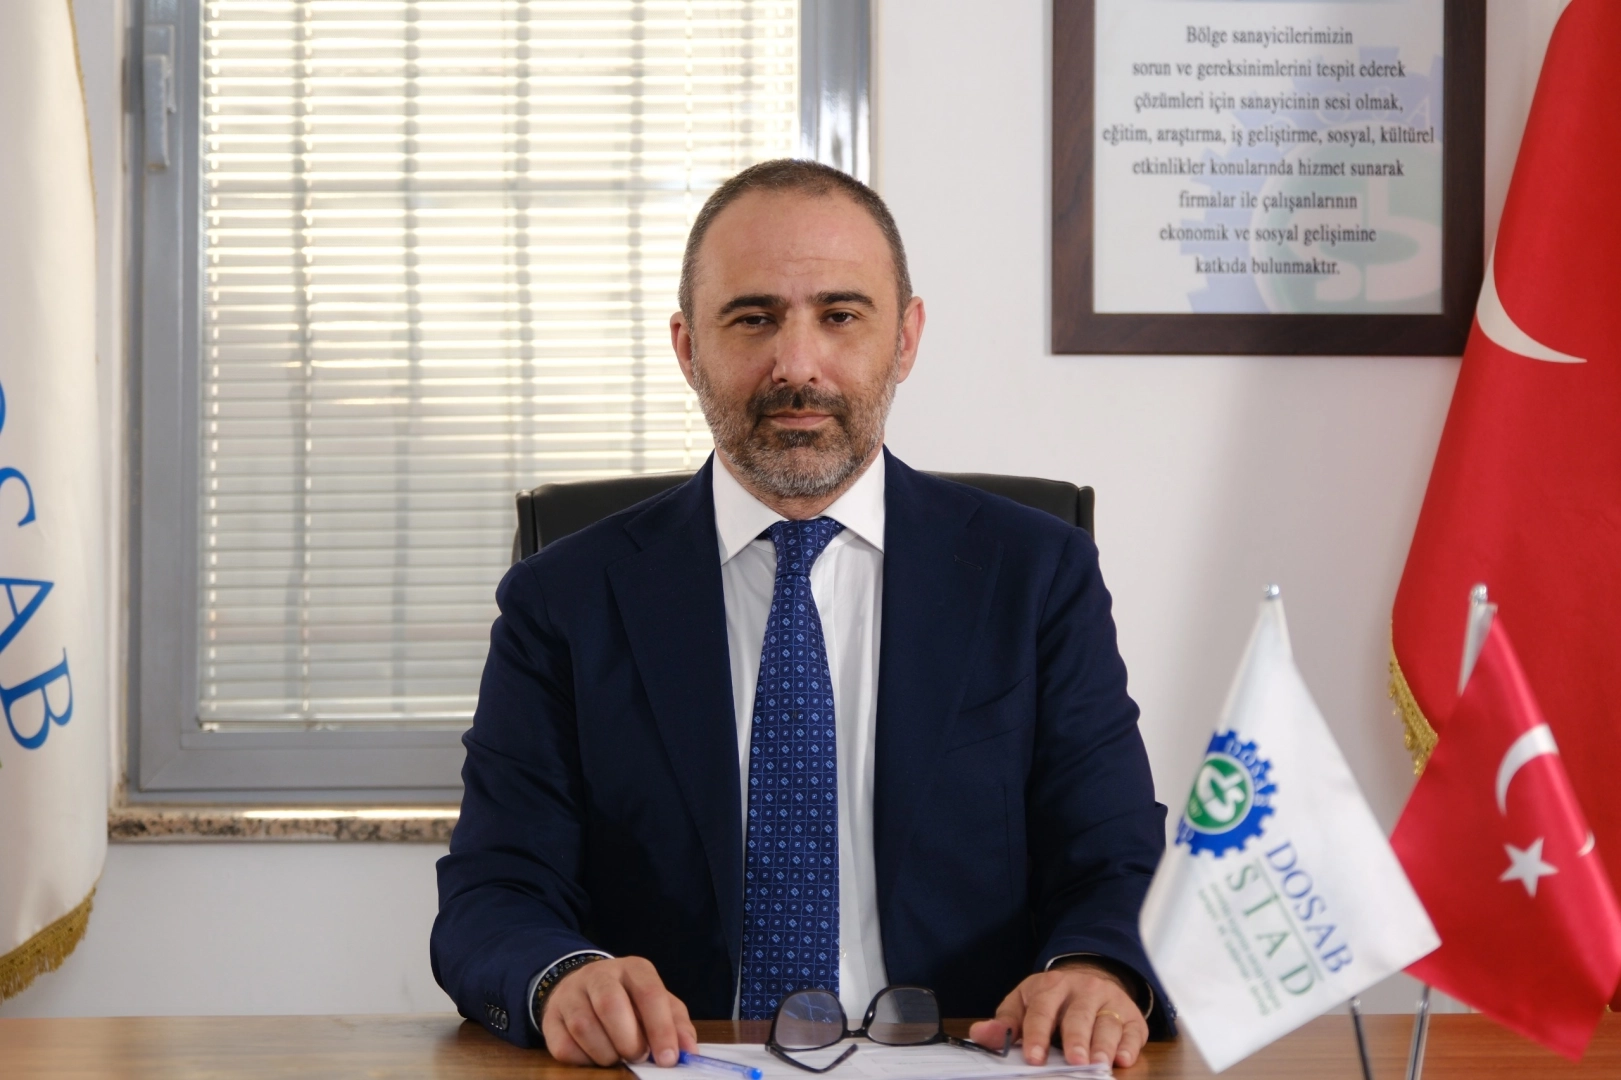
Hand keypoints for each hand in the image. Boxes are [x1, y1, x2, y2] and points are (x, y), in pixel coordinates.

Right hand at [540, 956, 698, 1066]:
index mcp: (634, 969)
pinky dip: (582, 1060)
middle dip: (628, 1041)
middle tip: (637, 1057)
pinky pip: (563, 1046)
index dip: (661, 1029)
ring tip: (616, 1057)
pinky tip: (594, 1057)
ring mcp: (571, 994)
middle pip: (611, 1005)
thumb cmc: (629, 1001)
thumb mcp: (658, 1005)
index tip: (668, 1059)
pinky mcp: (551, 1016)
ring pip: (584, 1026)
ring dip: (605, 1053)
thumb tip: (689, 1052)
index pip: (649, 994)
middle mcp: (600, 975)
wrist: (583, 988)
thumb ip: (676, 1025)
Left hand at [967, 963, 1147, 1069]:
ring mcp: (1110, 1001)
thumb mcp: (1023, 1003)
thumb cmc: (1050, 1000)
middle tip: (1074, 1060)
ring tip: (1099, 1063)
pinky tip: (1123, 1058)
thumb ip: (1005, 1023)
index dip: (1037, 1034)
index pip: (1042, 1010)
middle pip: (1079, 1015)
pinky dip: (1129, 1045)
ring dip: (1104, 1044)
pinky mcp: (1131, 1016)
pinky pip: (1133, 1031)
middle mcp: (1083, 990)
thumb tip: (981, 1034)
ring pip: (1108, 1023)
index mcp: (1051, 986)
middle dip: (1076, 1039)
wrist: (1090, 977)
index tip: (1034, 1057)